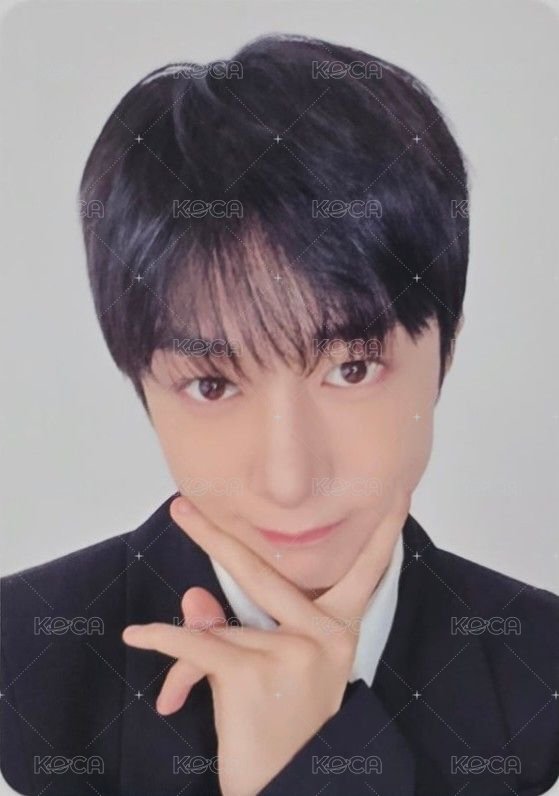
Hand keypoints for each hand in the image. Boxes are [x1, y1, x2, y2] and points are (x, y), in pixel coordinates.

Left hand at [122, 490, 410, 795]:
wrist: (289, 789)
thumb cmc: (285, 730)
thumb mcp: (276, 672)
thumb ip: (240, 629)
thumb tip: (195, 597)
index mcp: (339, 632)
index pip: (365, 573)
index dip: (381, 533)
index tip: (397, 493)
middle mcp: (324, 636)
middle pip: (261, 572)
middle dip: (216, 537)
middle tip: (182, 507)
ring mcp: (291, 651)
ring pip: (219, 630)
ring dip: (190, 660)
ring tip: (180, 696)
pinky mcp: (253, 672)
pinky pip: (194, 646)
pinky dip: (161, 640)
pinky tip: (136, 636)